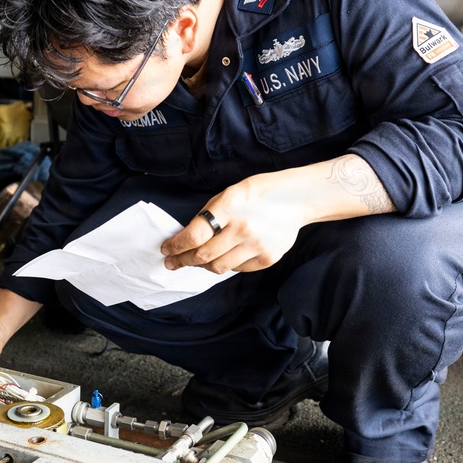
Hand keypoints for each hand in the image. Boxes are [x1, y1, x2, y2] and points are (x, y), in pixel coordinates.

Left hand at [160, 173, 304, 273]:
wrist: (296, 199)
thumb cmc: (258, 193)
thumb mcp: (229, 194)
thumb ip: (209, 215)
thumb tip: (188, 237)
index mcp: (228, 207)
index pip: (194, 235)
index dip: (176, 245)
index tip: (166, 249)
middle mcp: (242, 228)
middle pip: (203, 255)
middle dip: (183, 260)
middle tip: (172, 262)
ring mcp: (256, 245)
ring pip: (219, 267)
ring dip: (202, 266)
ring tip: (195, 261)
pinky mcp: (267, 258)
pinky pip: (238, 269)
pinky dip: (227, 264)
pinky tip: (224, 257)